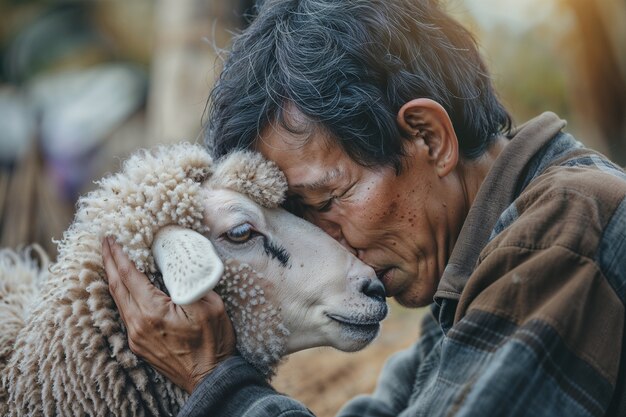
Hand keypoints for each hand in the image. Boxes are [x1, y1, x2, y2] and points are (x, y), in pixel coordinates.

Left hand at [102, 236, 235, 393]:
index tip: (111, 238)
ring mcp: (136, 336)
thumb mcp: (210, 306)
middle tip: (105, 243)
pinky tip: (125, 288)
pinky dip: (122, 295)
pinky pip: (125, 313)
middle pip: (116, 287)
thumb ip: (190, 284)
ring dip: (113, 278)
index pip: (129, 276)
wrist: (210, 378)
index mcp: (153, 311)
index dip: (118, 255)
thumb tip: (178, 266)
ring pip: (118, 301)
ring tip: (111, 261)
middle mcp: (138, 324)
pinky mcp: (139, 344)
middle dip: (108, 262)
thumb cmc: (212, 343)